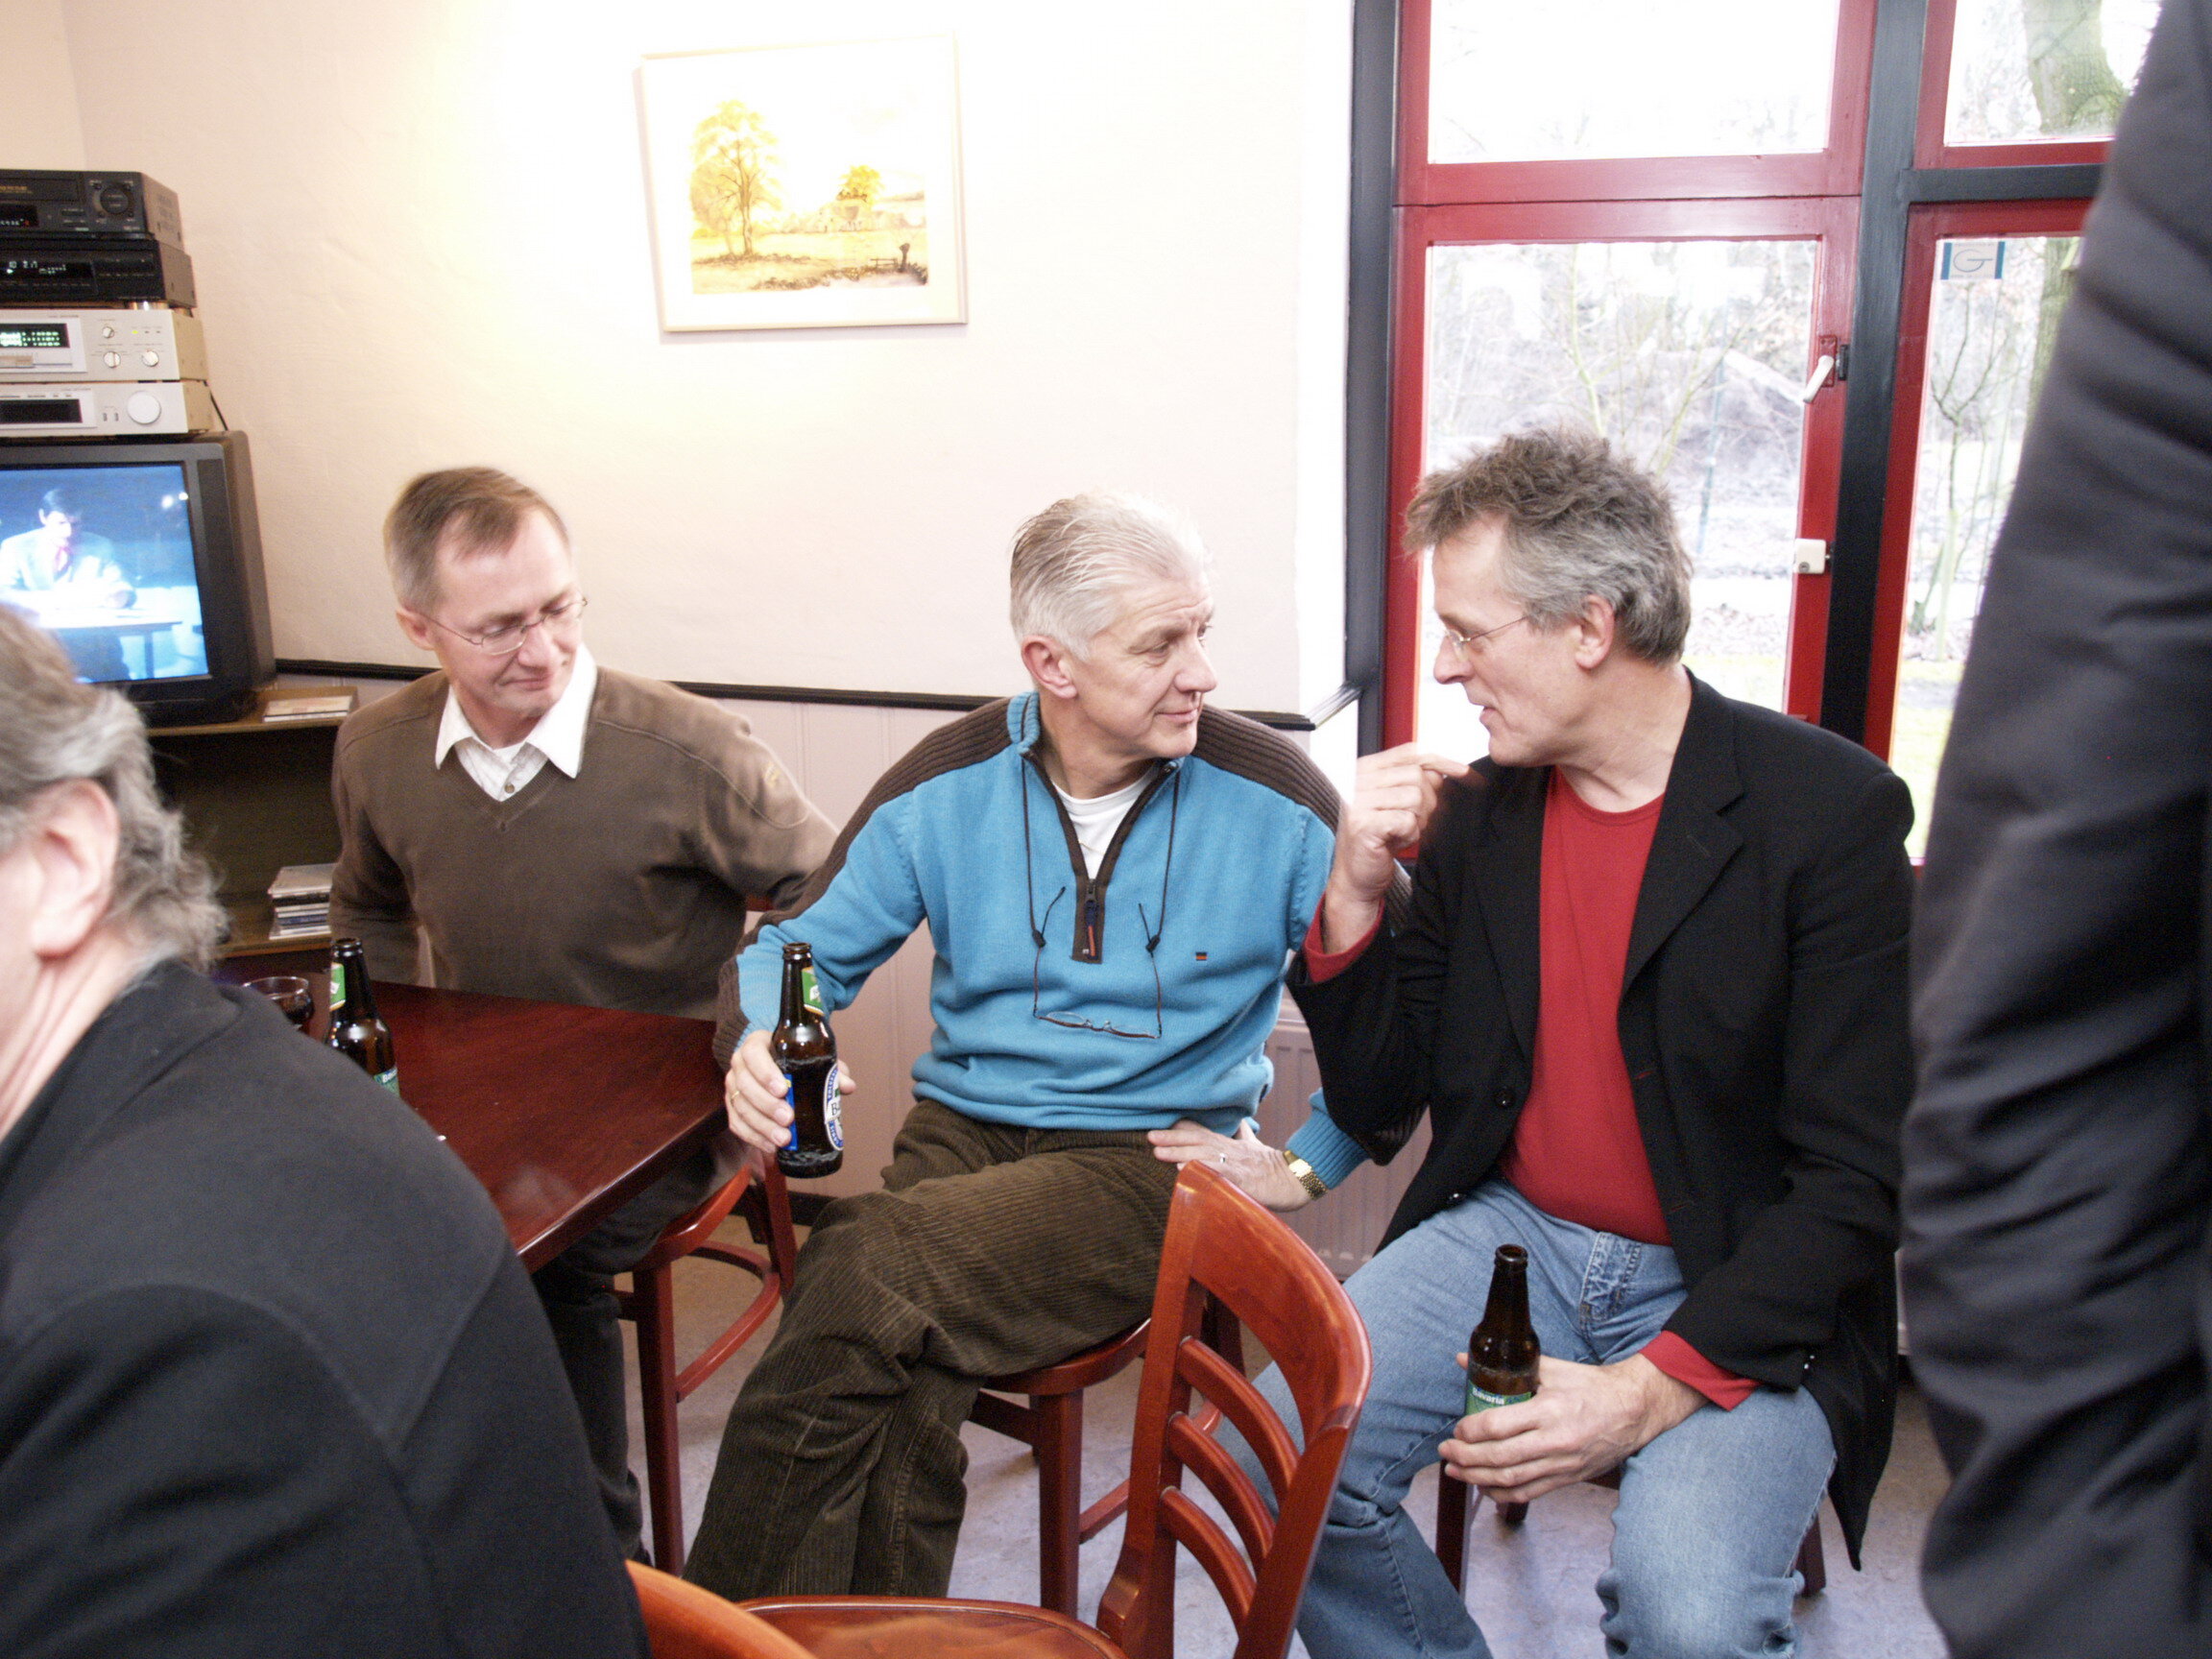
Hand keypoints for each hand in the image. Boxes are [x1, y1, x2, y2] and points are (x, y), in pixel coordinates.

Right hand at [723, 1029, 858, 1156]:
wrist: (773, 1067)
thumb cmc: (795, 1060)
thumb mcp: (811, 1058)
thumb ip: (830, 1069)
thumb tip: (847, 1086)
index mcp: (756, 1044)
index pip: (754, 1055)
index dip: (765, 1073)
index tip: (783, 1090)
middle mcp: (739, 1064)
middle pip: (745, 1085)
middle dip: (766, 1105)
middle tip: (788, 1119)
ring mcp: (733, 1086)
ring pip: (740, 1107)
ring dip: (761, 1126)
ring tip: (783, 1139)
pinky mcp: (732, 1107)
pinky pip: (736, 1124)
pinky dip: (753, 1137)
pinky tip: (770, 1147)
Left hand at [1148, 1119, 1312, 1209]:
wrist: (1294, 1178)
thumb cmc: (1272, 1165)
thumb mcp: (1255, 1146)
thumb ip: (1243, 1134)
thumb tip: (1240, 1121)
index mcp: (1230, 1143)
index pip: (1201, 1131)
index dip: (1180, 1128)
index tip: (1158, 1125)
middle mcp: (1229, 1149)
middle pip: (1196, 1140)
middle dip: (1171, 1138)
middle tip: (1149, 1137)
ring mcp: (1235, 1163)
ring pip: (1203, 1154)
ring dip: (1179, 1152)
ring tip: (1158, 1152)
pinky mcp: (1242, 1179)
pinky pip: (1218, 1173)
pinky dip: (1200, 1170)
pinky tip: (1184, 1170)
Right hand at [1321, 745, 1468, 951]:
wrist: (1357, 876)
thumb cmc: (1378, 840)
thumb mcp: (1398, 803)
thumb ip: (1416, 782)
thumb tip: (1446, 770)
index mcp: (1365, 769)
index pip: (1410, 753)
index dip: (1442, 761)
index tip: (1464, 773)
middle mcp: (1357, 781)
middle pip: (1417, 775)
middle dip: (1427, 802)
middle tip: (1412, 821)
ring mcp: (1357, 802)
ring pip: (1414, 797)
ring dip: (1417, 820)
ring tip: (1400, 832)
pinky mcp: (1363, 825)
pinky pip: (1407, 820)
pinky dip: (1409, 835)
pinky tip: (1395, 841)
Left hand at [1438, 1354, 1702, 1504]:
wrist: (1635, 1410)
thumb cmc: (1593, 1387)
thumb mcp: (1554, 1370)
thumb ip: (1511, 1368)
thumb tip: (1464, 1360)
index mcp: (1549, 1410)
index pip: (1499, 1426)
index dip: (1471, 1431)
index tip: (1458, 1429)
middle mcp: (1555, 1441)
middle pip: (1500, 1457)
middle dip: (1466, 1457)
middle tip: (1445, 1453)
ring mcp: (1562, 1464)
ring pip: (1512, 1479)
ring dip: (1478, 1478)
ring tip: (1455, 1472)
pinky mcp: (1569, 1478)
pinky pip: (1530, 1493)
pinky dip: (1503, 1493)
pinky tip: (1484, 1487)